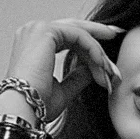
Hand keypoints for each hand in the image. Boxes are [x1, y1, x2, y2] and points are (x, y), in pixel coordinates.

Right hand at [2, 19, 123, 120]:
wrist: (23, 109)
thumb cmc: (36, 105)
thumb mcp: (63, 90)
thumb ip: (78, 76)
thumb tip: (94, 68)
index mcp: (33, 43)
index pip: (66, 36)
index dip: (88, 44)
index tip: (105, 55)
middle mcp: (34, 31)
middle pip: (74, 29)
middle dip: (97, 34)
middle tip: (116, 34)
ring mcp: (39, 29)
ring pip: (79, 33)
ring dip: (97, 52)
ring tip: (110, 70)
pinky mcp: (46, 31)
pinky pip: (79, 36)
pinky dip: (93, 50)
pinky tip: (102, 64)